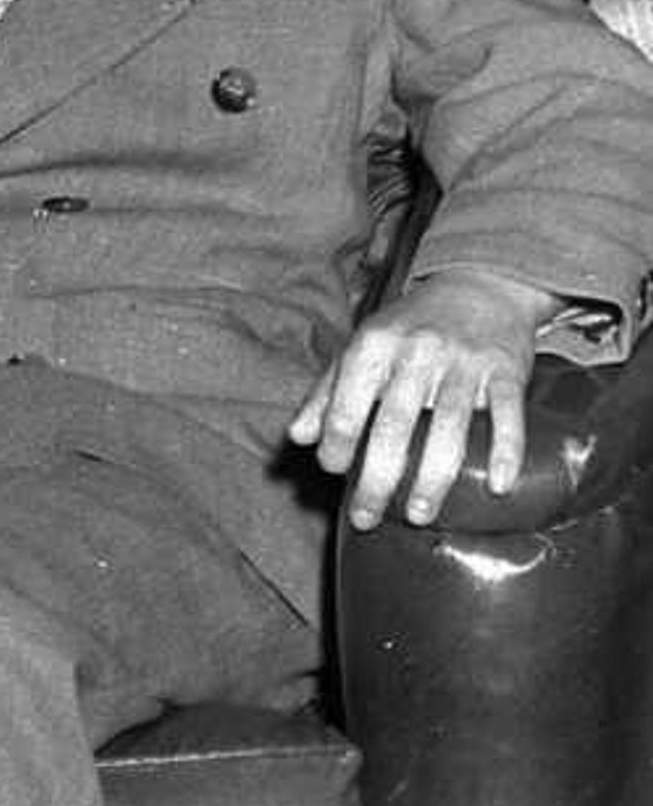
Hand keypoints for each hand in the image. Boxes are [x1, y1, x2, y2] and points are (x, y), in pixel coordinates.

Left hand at [290, 267, 558, 528]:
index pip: (348, 400)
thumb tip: (298, 438)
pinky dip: (505, 452)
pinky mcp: (506, 372)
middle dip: (377, 478)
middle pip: (395, 425)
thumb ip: (329, 392)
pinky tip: (498, 487)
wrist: (478, 288)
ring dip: (433, 479)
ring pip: (449, 429)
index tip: (333, 472)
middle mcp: (416, 352)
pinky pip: (508, 416)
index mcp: (374, 344)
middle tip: (366, 517)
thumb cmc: (411, 327)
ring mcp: (464, 363)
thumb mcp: (363, 347)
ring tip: (418, 515)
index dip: (337, 440)